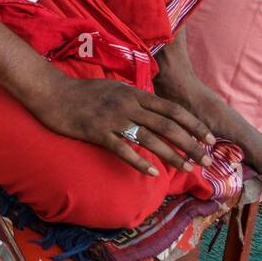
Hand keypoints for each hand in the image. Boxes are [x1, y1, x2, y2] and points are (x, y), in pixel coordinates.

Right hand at [32, 77, 216, 176]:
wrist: (51, 93)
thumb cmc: (82, 92)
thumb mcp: (114, 88)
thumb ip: (135, 98)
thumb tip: (154, 110)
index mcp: (134, 94)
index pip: (172, 110)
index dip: (194, 125)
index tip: (209, 139)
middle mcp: (128, 105)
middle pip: (167, 126)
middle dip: (190, 144)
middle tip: (206, 159)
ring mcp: (113, 119)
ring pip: (150, 139)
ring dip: (172, 155)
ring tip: (187, 168)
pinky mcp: (98, 132)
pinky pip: (123, 150)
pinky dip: (140, 162)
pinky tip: (153, 173)